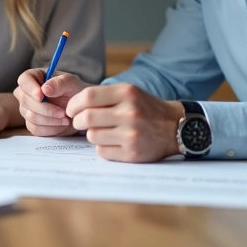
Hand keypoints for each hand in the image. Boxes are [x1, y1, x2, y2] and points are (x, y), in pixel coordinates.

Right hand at [13, 69, 90, 136]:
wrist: (79, 109)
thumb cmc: (74, 91)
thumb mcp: (71, 83)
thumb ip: (59, 83)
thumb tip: (44, 89)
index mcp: (34, 77)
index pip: (24, 80)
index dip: (30, 88)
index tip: (41, 96)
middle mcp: (27, 93)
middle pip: (25, 101)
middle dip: (45, 108)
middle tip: (63, 112)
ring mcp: (27, 109)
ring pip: (30, 116)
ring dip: (50, 119)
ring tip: (65, 118)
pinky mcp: (32, 124)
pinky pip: (36, 129)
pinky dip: (51, 128)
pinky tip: (61, 124)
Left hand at [66, 84, 184, 162]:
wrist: (175, 127)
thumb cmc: (145, 108)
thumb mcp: (129, 92)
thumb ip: (103, 95)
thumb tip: (72, 106)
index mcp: (127, 93)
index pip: (88, 96)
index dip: (74, 104)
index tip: (71, 110)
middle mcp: (130, 113)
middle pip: (86, 118)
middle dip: (77, 121)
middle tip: (79, 122)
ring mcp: (131, 135)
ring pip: (92, 136)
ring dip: (92, 134)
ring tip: (103, 131)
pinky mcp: (132, 153)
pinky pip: (102, 151)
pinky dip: (103, 147)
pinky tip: (114, 142)